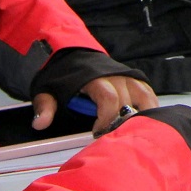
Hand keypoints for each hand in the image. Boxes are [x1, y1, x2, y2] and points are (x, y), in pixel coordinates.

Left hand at [31, 73, 159, 133]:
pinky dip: (151, 107)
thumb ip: (45, 106)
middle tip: (113, 137)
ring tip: (135, 133)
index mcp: (94, 78)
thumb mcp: (48, 89)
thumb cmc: (62, 74)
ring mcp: (127, 76)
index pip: (109, 98)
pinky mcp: (135, 79)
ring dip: (143, 116)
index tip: (97, 132)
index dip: (106, 118)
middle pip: (127, 103)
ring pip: (144, 97)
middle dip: (121, 123)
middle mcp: (115, 75)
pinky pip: (148, 93)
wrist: (71, 52)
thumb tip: (40, 123)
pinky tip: (148, 123)